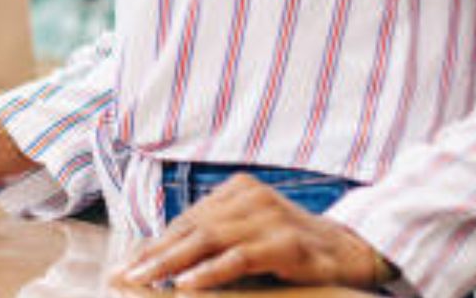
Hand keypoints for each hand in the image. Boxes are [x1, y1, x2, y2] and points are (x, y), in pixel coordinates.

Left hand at [117, 173, 387, 290]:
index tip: (126, 265)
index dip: (155, 244)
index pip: (187, 220)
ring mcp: (268, 217)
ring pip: (208, 239)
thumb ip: (217, 239)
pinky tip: (185, 284)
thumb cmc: (294, 246)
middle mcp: (251, 197)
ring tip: (143, 279)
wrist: (352, 250)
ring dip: (171, 262)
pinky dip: (209, 272)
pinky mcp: (284, 243)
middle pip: (191, 227)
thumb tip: (165, 262)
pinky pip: (238, 258)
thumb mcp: (252, 234)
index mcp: (238, 190)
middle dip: (153, 254)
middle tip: (123, 275)